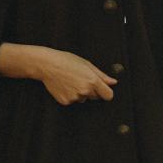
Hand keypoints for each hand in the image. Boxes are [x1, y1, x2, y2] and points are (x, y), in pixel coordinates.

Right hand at [0, 43, 116, 105]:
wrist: (48, 65)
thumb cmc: (67, 61)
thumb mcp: (87, 64)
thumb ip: (102, 75)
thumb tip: (113, 82)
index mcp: (92, 81)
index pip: (108, 95)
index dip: (106, 92)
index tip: (103, 89)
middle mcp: (85, 91)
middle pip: (96, 97)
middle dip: (92, 90)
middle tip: (82, 78)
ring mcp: (75, 98)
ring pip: (83, 98)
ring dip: (80, 92)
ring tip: (71, 80)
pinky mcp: (65, 102)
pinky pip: (73, 101)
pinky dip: (70, 95)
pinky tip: (65, 85)